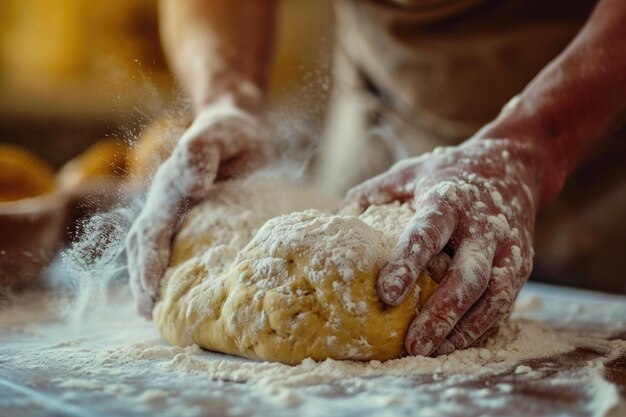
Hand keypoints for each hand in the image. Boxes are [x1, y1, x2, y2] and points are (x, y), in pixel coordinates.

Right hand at [126, 97, 272, 317]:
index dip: (150, 261)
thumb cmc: (232, 131)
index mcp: (170, 186)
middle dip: (143, 279)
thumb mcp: (222, 133)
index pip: (153, 229)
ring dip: (148, 279)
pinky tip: (176, 292)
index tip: (151, 291)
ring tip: (153, 313)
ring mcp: (174, 208)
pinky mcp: (190, 215)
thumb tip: (193, 188)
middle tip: (148, 314)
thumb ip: (203, 152)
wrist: (237, 123)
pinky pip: (172, 245)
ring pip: (151, 247)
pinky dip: (168, 269)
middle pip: (143, 244)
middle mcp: (166, 200)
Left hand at [343, 138, 539, 355]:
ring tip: (434, 352)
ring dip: (465, 328)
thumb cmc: (447, 173)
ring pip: (493, 296)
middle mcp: (484, 226)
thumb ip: (372, 193)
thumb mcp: (409, 172)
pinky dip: (482, 326)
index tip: (386, 293)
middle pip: (467, 275)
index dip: (408, 263)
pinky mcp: (521, 265)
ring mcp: (507, 248)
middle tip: (413, 345)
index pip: (428, 234)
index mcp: (450, 200)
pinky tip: (455, 343)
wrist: (511, 165)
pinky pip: (504, 303)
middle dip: (442, 313)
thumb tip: (334, 219)